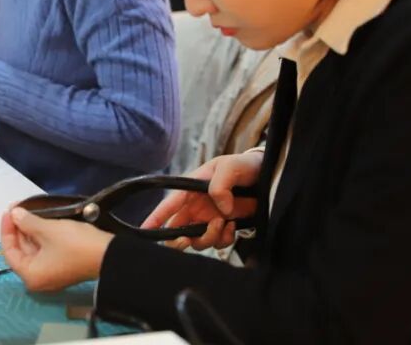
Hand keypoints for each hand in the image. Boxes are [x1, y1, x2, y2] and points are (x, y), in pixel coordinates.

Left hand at [1, 207, 112, 291]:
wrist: (110, 255)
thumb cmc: (75, 244)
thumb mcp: (49, 230)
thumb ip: (28, 222)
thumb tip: (14, 214)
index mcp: (31, 274)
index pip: (9, 251)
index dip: (7, 229)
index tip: (9, 211)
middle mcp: (38, 278)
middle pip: (21, 250)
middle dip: (18, 228)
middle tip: (18, 207)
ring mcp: (51, 272)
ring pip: (33, 249)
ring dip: (30, 230)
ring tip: (28, 210)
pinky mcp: (62, 265)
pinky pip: (45, 249)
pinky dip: (41, 235)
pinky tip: (40, 219)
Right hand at [142, 150, 262, 250]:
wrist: (267, 176)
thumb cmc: (243, 166)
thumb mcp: (229, 167)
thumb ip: (220, 185)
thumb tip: (220, 211)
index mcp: (191, 189)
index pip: (169, 205)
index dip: (155, 218)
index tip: (144, 231)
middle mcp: (196, 207)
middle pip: (177, 230)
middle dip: (177, 240)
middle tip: (186, 239)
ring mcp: (209, 219)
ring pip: (197, 240)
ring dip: (208, 237)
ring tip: (223, 222)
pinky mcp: (224, 228)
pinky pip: (217, 243)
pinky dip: (225, 239)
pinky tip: (233, 225)